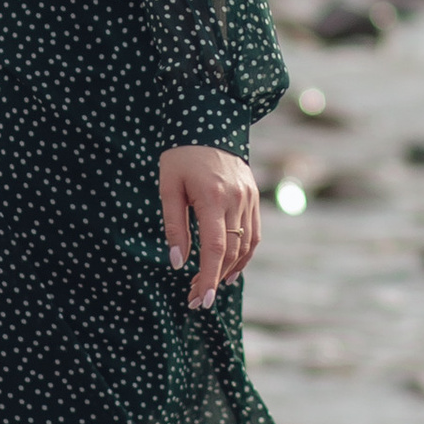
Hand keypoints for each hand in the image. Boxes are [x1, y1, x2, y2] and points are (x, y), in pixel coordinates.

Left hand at [160, 147, 260, 310]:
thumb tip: (177, 262)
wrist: (208, 123)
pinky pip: (254, 233)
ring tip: (210, 286)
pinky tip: (230, 268)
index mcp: (212, 197)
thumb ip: (174, 226)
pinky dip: (244, 254)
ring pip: (246, 245)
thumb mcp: (168, 187)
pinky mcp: (254, 197)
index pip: (215, 248)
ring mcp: (249, 198)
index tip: (201, 300)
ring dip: (229, 270)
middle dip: (214, 279)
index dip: (208, 277)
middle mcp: (236, 200)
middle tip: (196, 298)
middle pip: (231, 252)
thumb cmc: (180, 156)